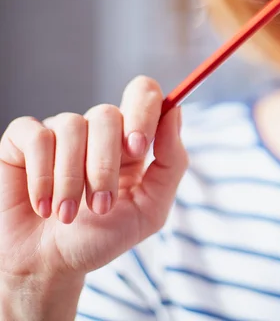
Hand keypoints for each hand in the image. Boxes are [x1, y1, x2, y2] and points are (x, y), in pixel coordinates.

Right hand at [0, 76, 187, 281]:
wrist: (50, 265)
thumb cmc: (101, 236)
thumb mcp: (150, 209)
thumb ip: (171, 162)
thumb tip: (176, 111)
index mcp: (132, 141)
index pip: (144, 94)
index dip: (143, 110)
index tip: (138, 147)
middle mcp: (97, 130)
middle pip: (107, 114)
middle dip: (104, 165)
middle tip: (101, 206)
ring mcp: (60, 132)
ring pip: (71, 126)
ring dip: (71, 179)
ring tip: (67, 215)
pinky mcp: (23, 141)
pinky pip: (37, 137)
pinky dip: (42, 176)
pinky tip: (43, 205)